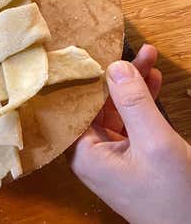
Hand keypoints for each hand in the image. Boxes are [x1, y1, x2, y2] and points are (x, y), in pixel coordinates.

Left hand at [68, 44, 190, 223]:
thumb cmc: (173, 197)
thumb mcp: (155, 143)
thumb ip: (134, 104)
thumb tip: (115, 68)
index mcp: (82, 154)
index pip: (72, 106)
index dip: (83, 77)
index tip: (90, 50)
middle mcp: (88, 154)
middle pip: (95, 105)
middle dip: (115, 77)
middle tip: (134, 51)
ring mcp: (107, 156)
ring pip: (113, 111)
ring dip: (132, 87)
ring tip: (149, 57)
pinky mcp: (126, 158)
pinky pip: (127, 124)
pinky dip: (140, 104)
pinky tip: (152, 81)